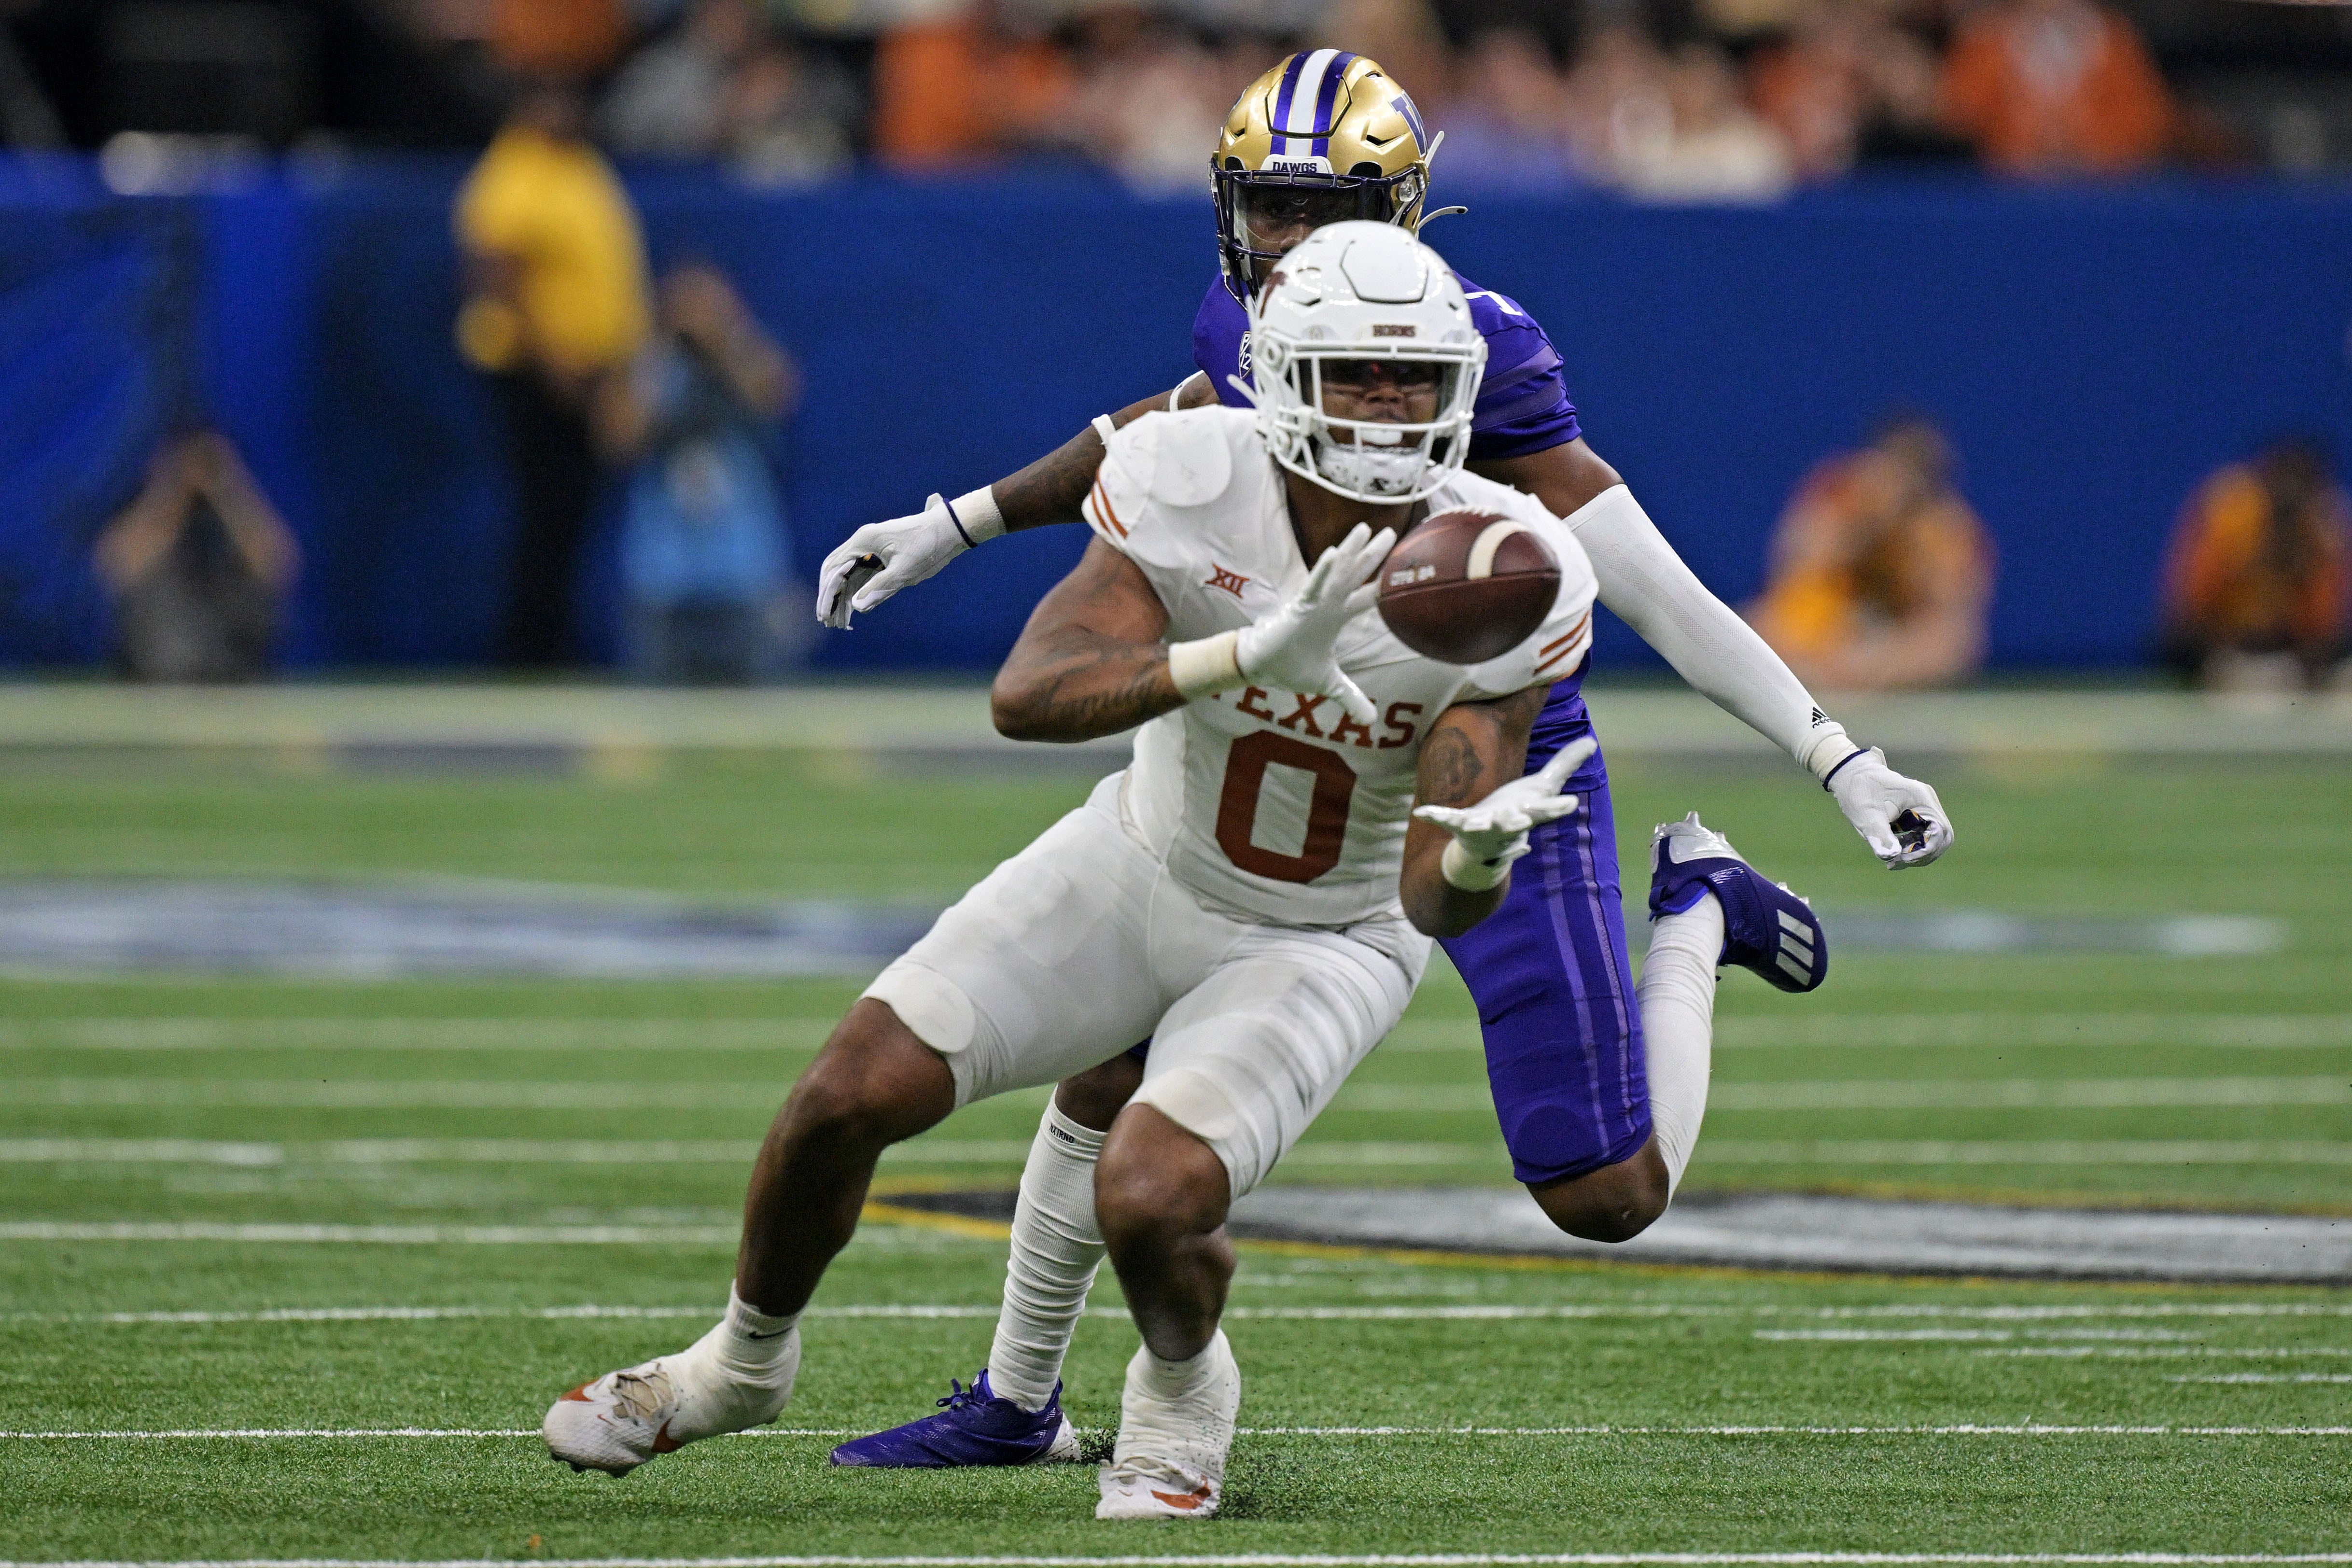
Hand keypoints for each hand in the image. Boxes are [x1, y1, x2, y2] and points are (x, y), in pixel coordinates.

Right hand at [816, 496, 967, 628]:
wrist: (950, 529)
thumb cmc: (929, 545)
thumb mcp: (905, 570)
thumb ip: (881, 588)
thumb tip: (858, 606)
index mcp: (864, 541)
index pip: (835, 570)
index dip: (827, 595)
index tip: (824, 616)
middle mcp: (862, 542)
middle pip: (836, 571)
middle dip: (830, 597)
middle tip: (827, 622)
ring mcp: (870, 548)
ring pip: (847, 575)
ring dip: (842, 597)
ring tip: (839, 622)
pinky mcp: (880, 555)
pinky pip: (861, 575)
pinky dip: (856, 592)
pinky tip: (854, 610)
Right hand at [1233, 523, 1395, 728]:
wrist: (1262, 667)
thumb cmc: (1291, 667)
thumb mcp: (1329, 684)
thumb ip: (1350, 697)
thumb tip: (1370, 722)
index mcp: (1338, 616)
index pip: (1368, 596)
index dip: (1385, 583)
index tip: (1402, 567)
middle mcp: (1330, 604)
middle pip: (1357, 575)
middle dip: (1374, 554)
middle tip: (1393, 531)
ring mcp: (1315, 603)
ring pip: (1337, 572)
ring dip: (1350, 551)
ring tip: (1364, 528)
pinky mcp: (1298, 607)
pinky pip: (1313, 586)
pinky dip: (1323, 571)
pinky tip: (1334, 553)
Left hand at [1413, 736, 1595, 869]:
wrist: (1486, 849)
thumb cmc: (1517, 813)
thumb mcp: (1542, 789)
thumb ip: (1564, 766)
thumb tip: (1592, 741)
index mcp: (1529, 813)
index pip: (1547, 810)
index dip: (1557, 807)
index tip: (1569, 804)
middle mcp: (1508, 823)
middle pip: (1516, 823)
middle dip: (1519, 821)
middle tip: (1523, 819)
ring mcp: (1483, 828)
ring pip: (1484, 827)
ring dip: (1481, 825)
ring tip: (1476, 824)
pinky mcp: (1461, 827)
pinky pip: (1447, 820)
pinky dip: (1436, 816)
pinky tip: (1421, 812)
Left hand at [1828, 746, 1953, 867]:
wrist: (1850, 774)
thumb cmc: (1858, 790)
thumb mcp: (1866, 814)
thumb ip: (1880, 836)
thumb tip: (1892, 856)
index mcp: (1921, 799)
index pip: (1940, 830)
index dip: (1927, 849)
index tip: (1904, 857)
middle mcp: (1927, 802)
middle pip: (1941, 837)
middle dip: (1923, 854)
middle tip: (1899, 862)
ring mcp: (1923, 808)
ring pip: (1932, 839)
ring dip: (1917, 854)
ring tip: (1892, 862)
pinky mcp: (1915, 814)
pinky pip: (1921, 836)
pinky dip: (1910, 848)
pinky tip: (1892, 855)